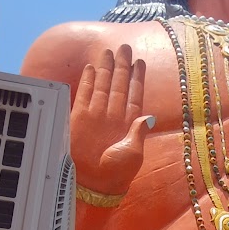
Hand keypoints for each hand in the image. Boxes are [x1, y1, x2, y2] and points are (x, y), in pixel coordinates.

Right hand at [71, 45, 153, 195]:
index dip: (137, 78)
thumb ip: (139, 132)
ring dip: (106, 69)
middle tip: (125, 47)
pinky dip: (87, 81)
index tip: (140, 61)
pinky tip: (91, 68)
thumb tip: (148, 116)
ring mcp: (97, 115)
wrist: (95, 183)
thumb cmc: (117, 172)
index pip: (135, 94)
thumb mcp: (134, 153)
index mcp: (129, 123)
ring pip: (103, 86)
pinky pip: (84, 94)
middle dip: (122, 66)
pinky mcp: (80, 118)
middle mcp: (113, 115)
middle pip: (119, 85)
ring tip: (109, 51)